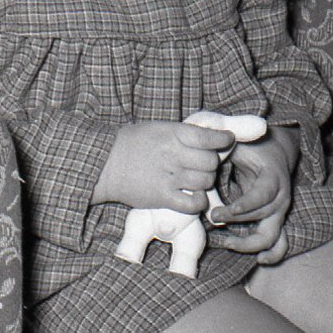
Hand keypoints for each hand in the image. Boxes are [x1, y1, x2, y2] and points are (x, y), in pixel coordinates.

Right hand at [93, 120, 234, 211]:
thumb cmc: (130, 143)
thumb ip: (180, 133)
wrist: (105, 164)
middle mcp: (173, 154)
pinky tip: (192, 196)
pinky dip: (198, 202)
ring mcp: (169, 176)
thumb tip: (208, 135)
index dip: (223, 139)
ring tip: (195, 180)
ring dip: (204, 182)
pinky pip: (194, 203)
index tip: (228, 140)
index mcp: (171, 133)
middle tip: (204, 164)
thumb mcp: (155, 128)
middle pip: (210, 162)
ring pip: (205, 182)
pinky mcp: (164, 197)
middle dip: (211, 164)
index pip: (208, 137)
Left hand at [207, 127, 295, 261]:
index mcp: (273, 177)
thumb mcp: (236, 143)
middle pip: (264, 218)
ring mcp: (281, 212)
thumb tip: (202, 162)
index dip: (243, 205)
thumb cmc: (250, 147)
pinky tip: (259, 259)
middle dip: (237, 221)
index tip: (223, 212)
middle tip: (212, 218)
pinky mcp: (277, 221)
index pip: (261, 196)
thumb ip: (221, 151)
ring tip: (224, 241)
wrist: (273, 150)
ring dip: (247, 242)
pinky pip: (280, 243)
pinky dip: (272, 254)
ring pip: (272, 236)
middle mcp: (281, 198)